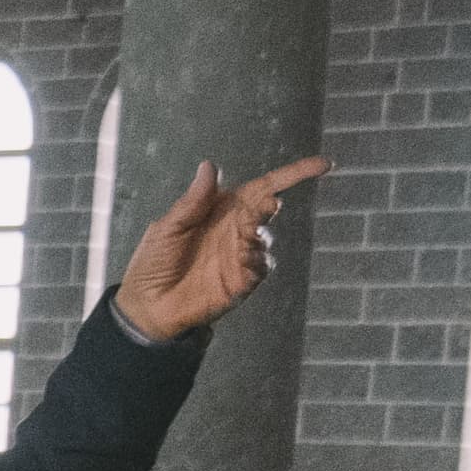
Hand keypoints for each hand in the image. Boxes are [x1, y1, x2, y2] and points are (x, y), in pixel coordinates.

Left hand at [115, 155, 333, 341]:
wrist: (148, 305)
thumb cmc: (154, 262)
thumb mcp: (167, 227)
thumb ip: (192, 202)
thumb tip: (209, 166)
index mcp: (222, 208)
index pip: (262, 186)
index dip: (292, 174)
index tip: (322, 165)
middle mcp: (238, 228)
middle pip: (267, 208)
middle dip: (268, 205)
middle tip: (264, 206)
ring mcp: (243, 254)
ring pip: (265, 236)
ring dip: (258, 232)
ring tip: (246, 234)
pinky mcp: (244, 280)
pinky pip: (261, 265)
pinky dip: (256, 259)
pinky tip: (243, 258)